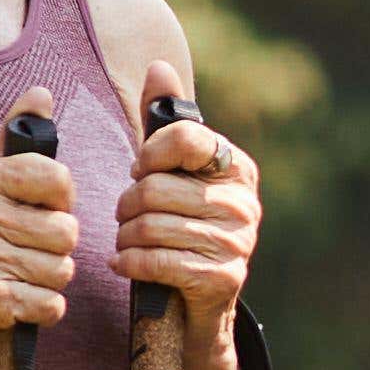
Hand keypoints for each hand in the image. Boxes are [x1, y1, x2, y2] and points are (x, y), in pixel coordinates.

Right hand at [0, 138, 79, 369]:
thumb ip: (15, 142)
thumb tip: (41, 92)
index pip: (59, 179)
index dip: (61, 202)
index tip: (37, 211)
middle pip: (68, 230)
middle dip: (55, 249)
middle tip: (22, 252)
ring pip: (64, 269)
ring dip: (48, 280)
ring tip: (16, 276)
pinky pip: (53, 304)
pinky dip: (41, 309)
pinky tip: (15, 302)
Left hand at [120, 103, 264, 358]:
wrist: (201, 304)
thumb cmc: (183, 225)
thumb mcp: (178, 172)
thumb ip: (167, 120)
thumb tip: (159, 66)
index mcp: (237, 167)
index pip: (184, 138)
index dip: (149, 154)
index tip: (141, 170)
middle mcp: (244, 203)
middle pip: (156, 188)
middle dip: (127, 204)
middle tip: (124, 216)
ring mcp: (238, 243)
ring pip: (152, 226)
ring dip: (125, 237)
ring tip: (125, 240)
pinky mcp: (223, 279)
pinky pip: (158, 261)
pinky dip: (131, 263)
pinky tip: (126, 263)